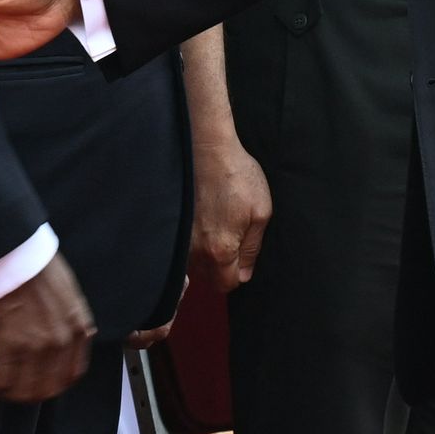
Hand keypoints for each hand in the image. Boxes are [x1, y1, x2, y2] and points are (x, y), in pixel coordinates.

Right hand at [0, 257, 96, 402]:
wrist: (10, 253)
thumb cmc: (34, 266)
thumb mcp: (69, 292)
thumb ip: (74, 319)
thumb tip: (75, 335)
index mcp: (78, 328)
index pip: (72, 374)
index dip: (54, 385)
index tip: (40, 384)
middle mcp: (61, 342)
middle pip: (49, 388)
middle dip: (30, 394)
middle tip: (14, 390)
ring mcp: (37, 346)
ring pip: (25, 390)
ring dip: (8, 393)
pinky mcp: (10, 346)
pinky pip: (1, 381)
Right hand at [190, 125, 271, 291]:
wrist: (207, 149)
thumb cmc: (237, 177)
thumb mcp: (261, 213)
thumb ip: (253, 249)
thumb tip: (245, 273)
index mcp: (220, 250)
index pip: (227, 284)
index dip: (239, 274)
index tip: (244, 257)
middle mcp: (195, 250)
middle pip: (208, 278)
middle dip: (222, 269)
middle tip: (234, 242)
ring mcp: (181, 239)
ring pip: (194, 266)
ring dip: (207, 258)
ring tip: (218, 231)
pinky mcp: (173, 226)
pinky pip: (184, 250)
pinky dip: (194, 245)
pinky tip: (204, 225)